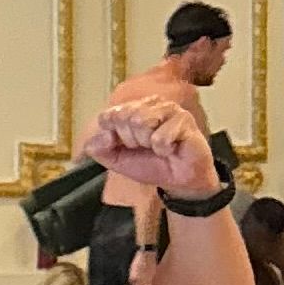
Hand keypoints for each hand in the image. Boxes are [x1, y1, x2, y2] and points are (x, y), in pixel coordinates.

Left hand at [79, 97, 218, 199]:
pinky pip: (159, 137)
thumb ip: (98, 149)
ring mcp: (168, 108)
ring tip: (159, 147)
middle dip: (131, 140)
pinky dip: (163, 150)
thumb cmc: (150, 165)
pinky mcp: (184, 118)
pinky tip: (172, 148)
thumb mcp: (115, 160)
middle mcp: (150, 103)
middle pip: (124, 117)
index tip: (128, 146)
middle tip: (147, 147)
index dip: (114, 137)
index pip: (108, 116)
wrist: (178, 180)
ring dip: (147, 143)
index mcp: (132, 108)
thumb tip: (103, 134)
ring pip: (140, 122)